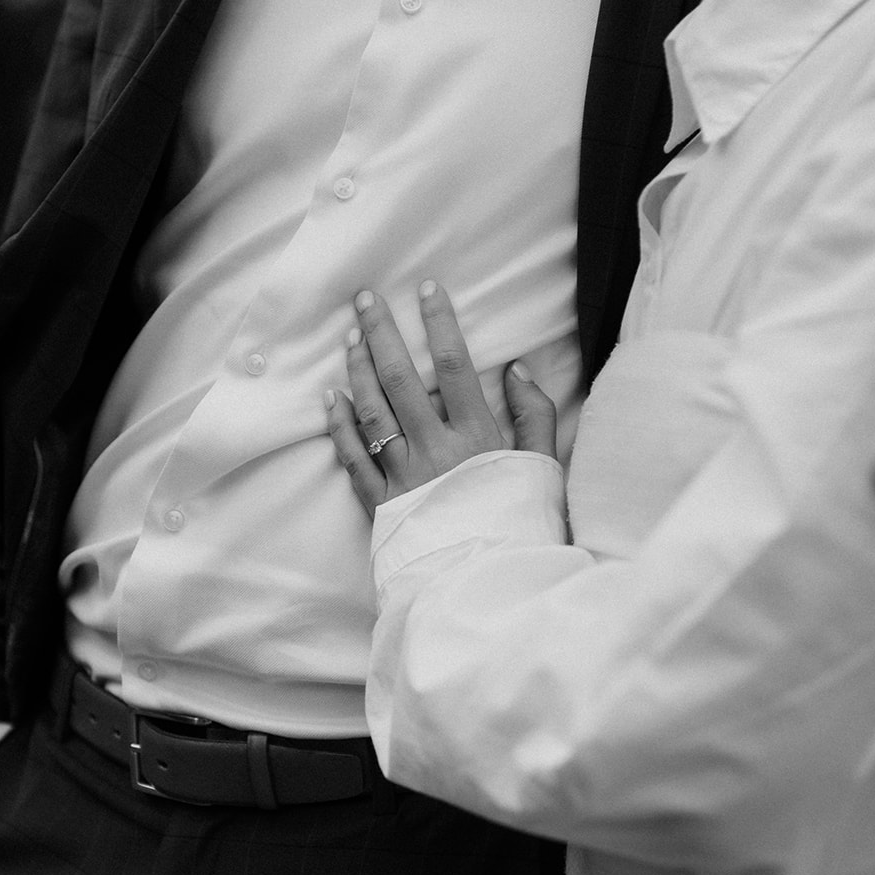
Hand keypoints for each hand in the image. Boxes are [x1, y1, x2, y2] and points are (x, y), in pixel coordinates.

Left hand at [326, 282, 555, 516]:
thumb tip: (516, 369)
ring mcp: (402, 476)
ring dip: (357, 368)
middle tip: (365, 298)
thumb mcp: (543, 469)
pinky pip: (353, 458)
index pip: (453, 365)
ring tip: (351, 336)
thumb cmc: (522, 526)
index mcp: (476, 437)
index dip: (439, 323)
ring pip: (371, 410)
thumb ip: (535, 416)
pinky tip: (332, 397)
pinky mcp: (381, 505)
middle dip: (381, 332)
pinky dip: (339, 425)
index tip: (428, 289)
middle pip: (401, 378)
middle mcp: (433, 450)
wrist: (489, 585)